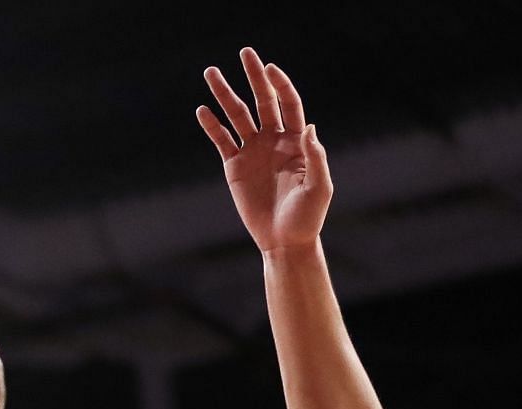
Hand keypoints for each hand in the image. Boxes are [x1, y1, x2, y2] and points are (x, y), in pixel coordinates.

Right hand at [198, 49, 332, 253]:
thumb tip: (309, 126)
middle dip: (254, 77)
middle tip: (245, 53)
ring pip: (237, 116)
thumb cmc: (307, 217)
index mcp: (296, 141)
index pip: (288, 103)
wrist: (284, 241)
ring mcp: (253, 152)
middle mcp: (274, 140)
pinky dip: (212, 126)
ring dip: (224, 94)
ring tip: (211, 73)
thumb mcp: (319, 187)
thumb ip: (315, 157)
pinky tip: (202, 111)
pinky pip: (221, 141)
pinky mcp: (234, 167)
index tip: (270, 69)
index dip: (280, 84)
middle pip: (262, 101)